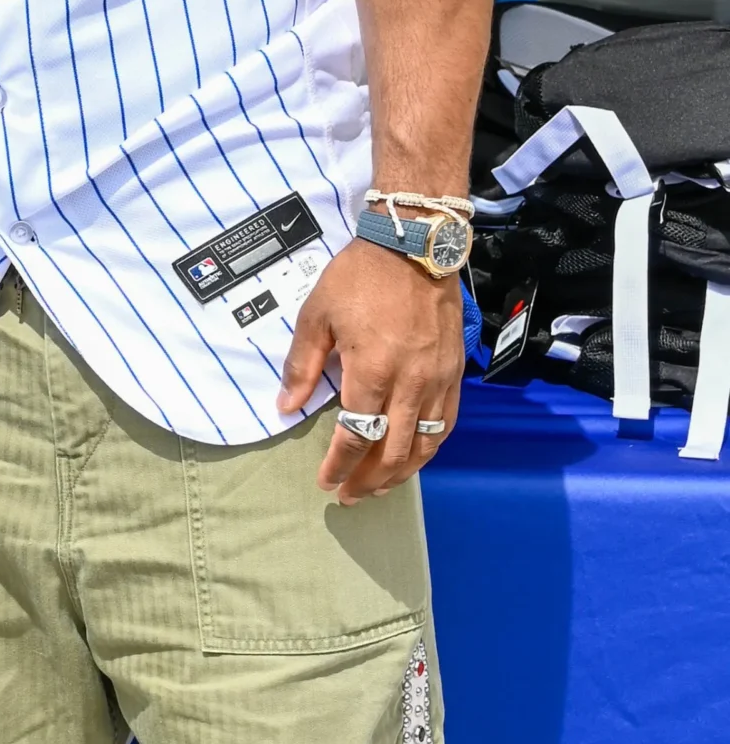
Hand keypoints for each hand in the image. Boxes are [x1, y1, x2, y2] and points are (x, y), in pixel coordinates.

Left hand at [277, 239, 463, 501]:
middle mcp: (409, 384)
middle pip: (393, 451)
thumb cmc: (359, 277)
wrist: (414, 247)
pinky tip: (416, 456)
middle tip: (350, 496)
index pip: (356, 436)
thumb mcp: (317, 315)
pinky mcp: (455, 373)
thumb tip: (287, 407)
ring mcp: (437, 380)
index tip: (326, 483)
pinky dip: (430, 447)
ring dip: (401, 473)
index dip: (339, 466)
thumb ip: (303, 365)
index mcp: (372, 372)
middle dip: (369, 480)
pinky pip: (446, 423)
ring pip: (424, 444)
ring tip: (380, 487)